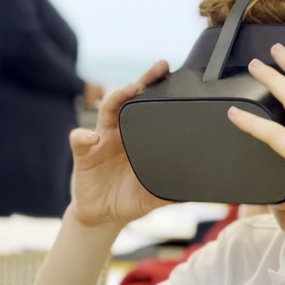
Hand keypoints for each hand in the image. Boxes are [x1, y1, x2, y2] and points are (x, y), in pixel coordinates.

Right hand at [70, 61, 169, 226]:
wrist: (104, 216)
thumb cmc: (131, 198)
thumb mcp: (158, 193)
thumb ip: (177, 187)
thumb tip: (205, 189)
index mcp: (139, 136)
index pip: (150, 107)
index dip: (160, 90)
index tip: (175, 76)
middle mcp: (120, 132)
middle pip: (130, 99)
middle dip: (143, 82)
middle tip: (159, 68)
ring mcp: (101, 139)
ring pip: (107, 110)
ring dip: (116, 98)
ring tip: (128, 91)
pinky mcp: (84, 154)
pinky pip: (79, 140)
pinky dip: (83, 136)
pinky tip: (93, 138)